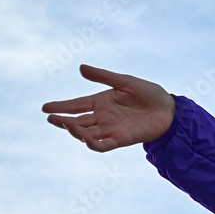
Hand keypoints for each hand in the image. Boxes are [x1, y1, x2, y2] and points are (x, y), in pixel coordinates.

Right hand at [43, 64, 174, 151]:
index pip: (76, 105)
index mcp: (101, 101)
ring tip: (68, 124)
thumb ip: (103, 76)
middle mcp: (103, 117)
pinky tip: (86, 139)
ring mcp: (111, 129)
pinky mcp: (121, 139)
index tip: (45, 108)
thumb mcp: (125, 81)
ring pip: (86, 134)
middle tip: (52, 118)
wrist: (169, 109)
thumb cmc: (149, 93)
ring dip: (75, 131)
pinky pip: (103, 145)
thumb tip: (81, 68)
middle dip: (63, 121)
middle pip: (77, 121)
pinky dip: (93, 144)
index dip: (60, 107)